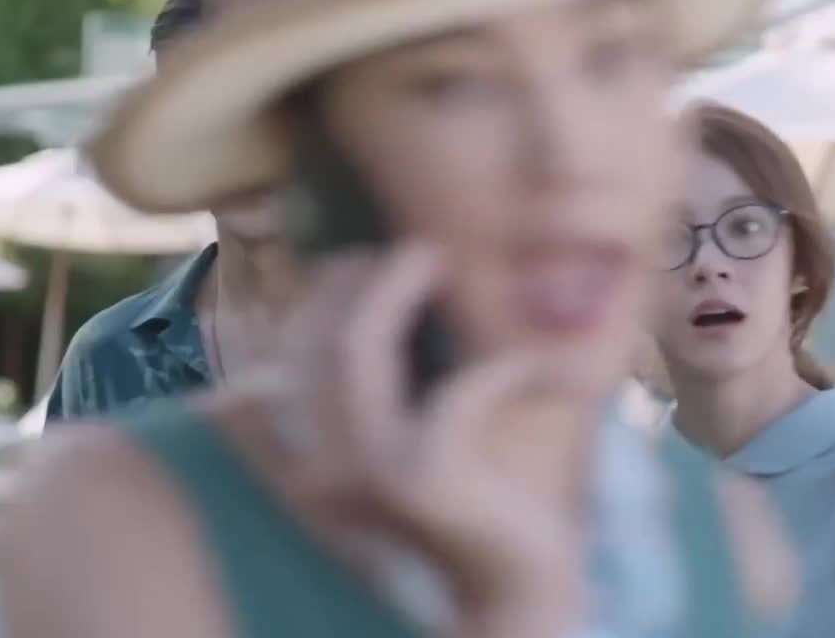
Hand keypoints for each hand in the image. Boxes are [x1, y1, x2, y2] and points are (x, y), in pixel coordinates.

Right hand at [274, 243, 583, 636]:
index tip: (365, 256)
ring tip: (439, 260)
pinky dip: (503, 365)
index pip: (288, 352)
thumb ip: (391, 380)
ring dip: (399, 292)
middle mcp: (319, 467)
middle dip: (358, 278)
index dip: (322, 292)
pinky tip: (546, 367)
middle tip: (417, 250)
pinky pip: (455, 393)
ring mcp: (364, 475)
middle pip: (315, 339)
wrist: (514, 585)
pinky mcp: (421, 481)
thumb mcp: (423, 432)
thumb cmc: (478, 497)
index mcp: (314, 454)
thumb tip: (379, 287)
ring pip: (357, 351)